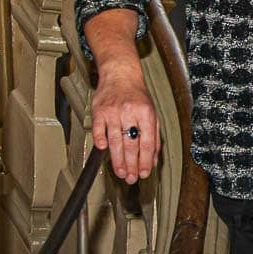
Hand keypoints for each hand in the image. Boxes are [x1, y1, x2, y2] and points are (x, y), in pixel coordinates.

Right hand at [91, 65, 159, 183]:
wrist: (121, 75)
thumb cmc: (138, 97)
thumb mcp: (152, 113)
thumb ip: (154, 136)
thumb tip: (152, 160)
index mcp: (147, 113)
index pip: (147, 141)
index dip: (145, 160)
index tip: (144, 173)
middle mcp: (131, 112)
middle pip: (131, 144)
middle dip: (131, 164)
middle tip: (130, 178)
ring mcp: (113, 112)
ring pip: (115, 141)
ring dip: (117, 160)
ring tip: (120, 172)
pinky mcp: (99, 111)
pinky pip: (99, 130)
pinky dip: (101, 142)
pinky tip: (103, 153)